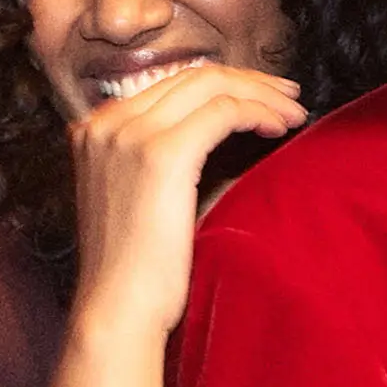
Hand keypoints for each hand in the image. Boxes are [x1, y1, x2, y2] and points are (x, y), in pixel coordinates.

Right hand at [68, 62, 305, 339]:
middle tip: (288, 96)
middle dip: (248, 81)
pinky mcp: (159, 153)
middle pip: (191, 77)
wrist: (117, 309)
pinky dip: (257, 113)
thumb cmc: (135, 270)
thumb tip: (220, 130)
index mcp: (93, 128)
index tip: (260, 97)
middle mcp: (105, 122)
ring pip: (210, 86)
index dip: (222, 84)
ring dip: (260, 95)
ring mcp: (128, 134)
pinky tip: (279, 129)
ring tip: (293, 113)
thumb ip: (157, 158)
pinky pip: (222, 112)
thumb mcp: (135, 197)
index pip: (169, 84)